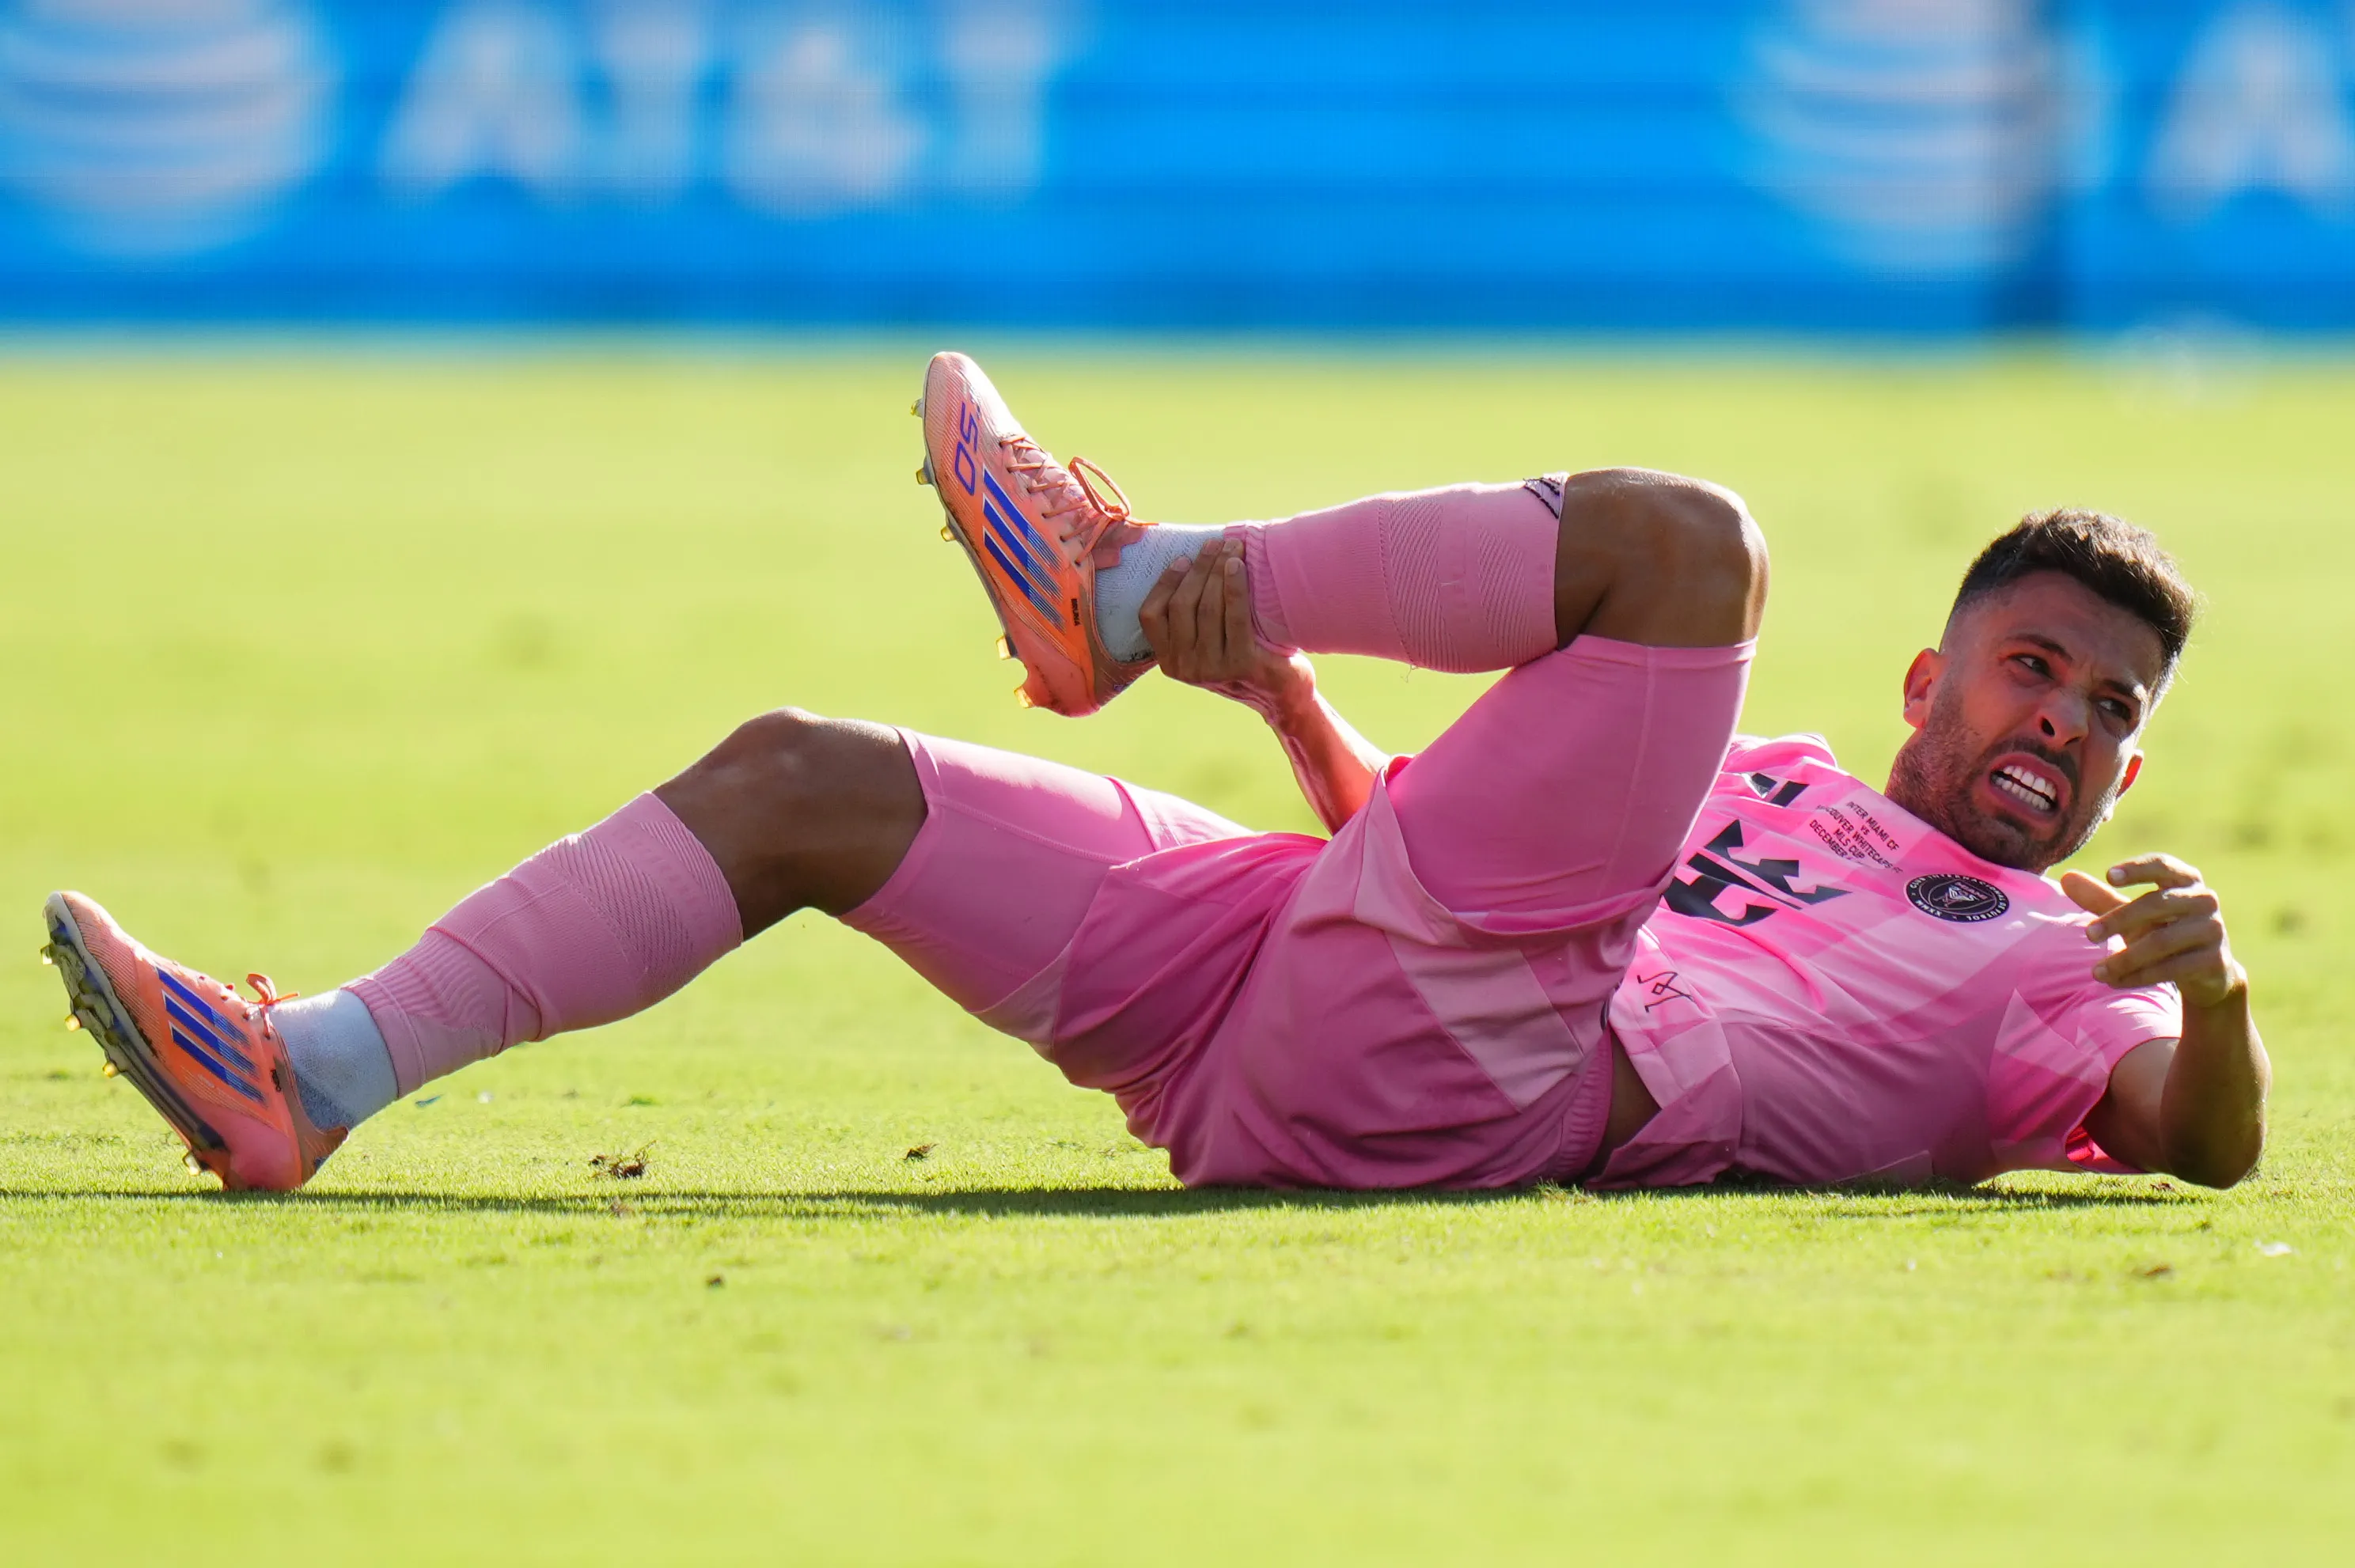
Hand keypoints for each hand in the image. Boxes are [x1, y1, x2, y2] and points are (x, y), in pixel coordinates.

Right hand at [1136, 537, 1313, 713]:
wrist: (1281, 694)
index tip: (1184, 558)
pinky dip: (1234, 587)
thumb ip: (1192, 620)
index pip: (1151, 615)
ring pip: (1207, 608)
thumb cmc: (1244, 657)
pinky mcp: (1239, 666)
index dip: (1165, 583)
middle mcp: (1185, 668)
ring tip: (1232, 547)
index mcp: (1169, 662)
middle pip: (1182, 605)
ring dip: (1218, 571)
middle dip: (1198, 568)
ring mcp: (1211, 669)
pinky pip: (1234, 617)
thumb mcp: (1208, 644)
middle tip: (1215, 543)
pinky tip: (1237, 566)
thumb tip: (1191, 562)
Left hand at [2061, 855, 2245, 1010]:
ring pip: (2162, 941)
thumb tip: (2066, 877)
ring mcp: (2213, 930)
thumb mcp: (2133, 914)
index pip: (2162, 865)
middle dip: (2118, 920)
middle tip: (2087, 935)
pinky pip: (2172, 969)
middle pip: (2156, 904)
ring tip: (2095, 972)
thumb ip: (2101, 897)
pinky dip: (2139, 976)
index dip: (2137, 869)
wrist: (2208, 971)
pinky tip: (2114, 982)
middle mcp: (2204, 900)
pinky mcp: (2215, 960)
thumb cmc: (2163, 930)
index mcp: (2185, 880)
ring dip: (2125, 958)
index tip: (2108, 875)